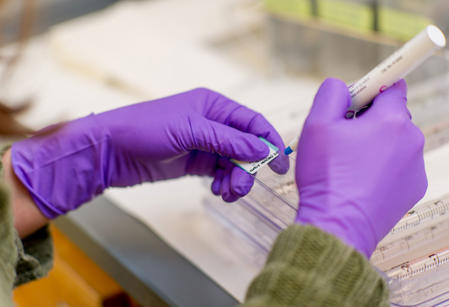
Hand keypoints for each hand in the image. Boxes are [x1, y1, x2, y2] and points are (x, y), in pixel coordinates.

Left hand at [11, 88, 288, 217]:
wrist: (110, 151)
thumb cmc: (146, 129)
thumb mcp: (190, 130)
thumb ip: (228, 140)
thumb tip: (263, 149)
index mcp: (214, 106)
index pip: (252, 122)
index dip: (270, 141)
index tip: (280, 165)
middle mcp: (213, 123)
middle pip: (246, 146)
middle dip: (248, 168)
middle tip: (241, 187)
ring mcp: (204, 144)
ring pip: (234, 163)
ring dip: (237, 179)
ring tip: (227, 193)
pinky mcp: (194, 163)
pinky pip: (220, 173)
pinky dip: (224, 184)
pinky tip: (219, 192)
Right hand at [294, 78, 426, 257]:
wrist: (337, 225)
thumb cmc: (326, 176)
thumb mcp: (316, 124)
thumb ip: (331, 92)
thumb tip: (344, 85)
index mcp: (391, 120)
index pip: (392, 86)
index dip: (369, 89)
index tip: (355, 100)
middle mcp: (412, 141)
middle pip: (392, 116)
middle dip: (369, 120)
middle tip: (342, 137)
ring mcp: (416, 167)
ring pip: (394, 142)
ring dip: (375, 144)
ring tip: (349, 165)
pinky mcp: (414, 189)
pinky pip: (398, 166)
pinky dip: (382, 167)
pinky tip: (360, 181)